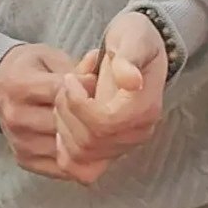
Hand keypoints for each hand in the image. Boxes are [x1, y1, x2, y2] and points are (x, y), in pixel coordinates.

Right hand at [0, 44, 96, 179]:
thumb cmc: (29, 68)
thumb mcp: (49, 58)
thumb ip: (75, 67)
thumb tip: (98, 67)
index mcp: (19, 86)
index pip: (62, 93)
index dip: (86, 88)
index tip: (97, 83)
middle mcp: (16, 117)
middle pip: (65, 123)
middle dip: (89, 116)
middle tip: (105, 109)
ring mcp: (20, 142)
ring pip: (66, 148)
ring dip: (87, 140)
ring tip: (100, 127)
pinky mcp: (24, 160)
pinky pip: (61, 168)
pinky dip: (79, 159)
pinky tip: (88, 144)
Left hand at [54, 11, 167, 185]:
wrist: (140, 46)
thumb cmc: (135, 38)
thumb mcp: (133, 37)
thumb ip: (129, 58)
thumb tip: (131, 81)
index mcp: (144, 109)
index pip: (103, 124)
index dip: (78, 104)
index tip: (70, 78)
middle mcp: (138, 133)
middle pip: (89, 144)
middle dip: (67, 112)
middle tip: (66, 85)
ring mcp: (125, 145)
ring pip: (81, 158)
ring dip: (63, 128)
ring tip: (65, 99)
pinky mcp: (111, 150)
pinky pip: (84, 170)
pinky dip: (67, 153)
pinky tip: (64, 123)